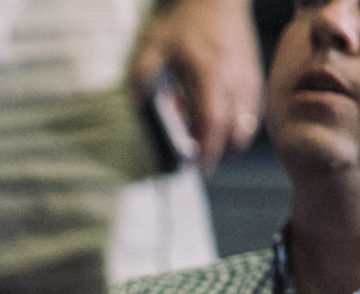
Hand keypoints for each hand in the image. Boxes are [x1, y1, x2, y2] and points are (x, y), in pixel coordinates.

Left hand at [131, 0, 261, 172]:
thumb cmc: (182, 23)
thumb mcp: (151, 49)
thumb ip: (142, 82)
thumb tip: (142, 114)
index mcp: (210, 74)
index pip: (212, 122)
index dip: (205, 149)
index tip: (195, 166)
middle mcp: (235, 79)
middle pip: (234, 130)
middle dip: (218, 153)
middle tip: (199, 165)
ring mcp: (249, 77)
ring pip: (249, 123)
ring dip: (230, 141)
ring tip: (208, 148)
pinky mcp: (255, 75)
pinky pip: (254, 111)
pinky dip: (241, 126)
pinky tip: (223, 128)